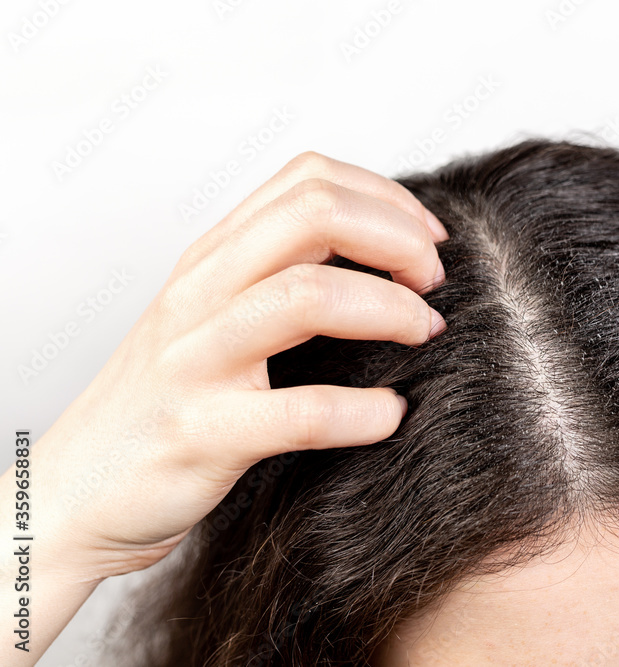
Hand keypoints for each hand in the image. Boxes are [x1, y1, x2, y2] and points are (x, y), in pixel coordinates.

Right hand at [24, 151, 448, 580]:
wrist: (78, 491)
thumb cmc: (169, 402)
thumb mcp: (214, 316)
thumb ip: (280, 274)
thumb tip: (389, 256)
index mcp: (213, 257)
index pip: (308, 179)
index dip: (387, 200)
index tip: (430, 240)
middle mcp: (201, 291)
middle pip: (315, 214)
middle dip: (398, 240)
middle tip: (433, 283)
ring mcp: (196, 358)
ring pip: (307, 296)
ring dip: (390, 310)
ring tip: (426, 333)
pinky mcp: (201, 431)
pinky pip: (300, 411)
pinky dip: (363, 412)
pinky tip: (390, 415)